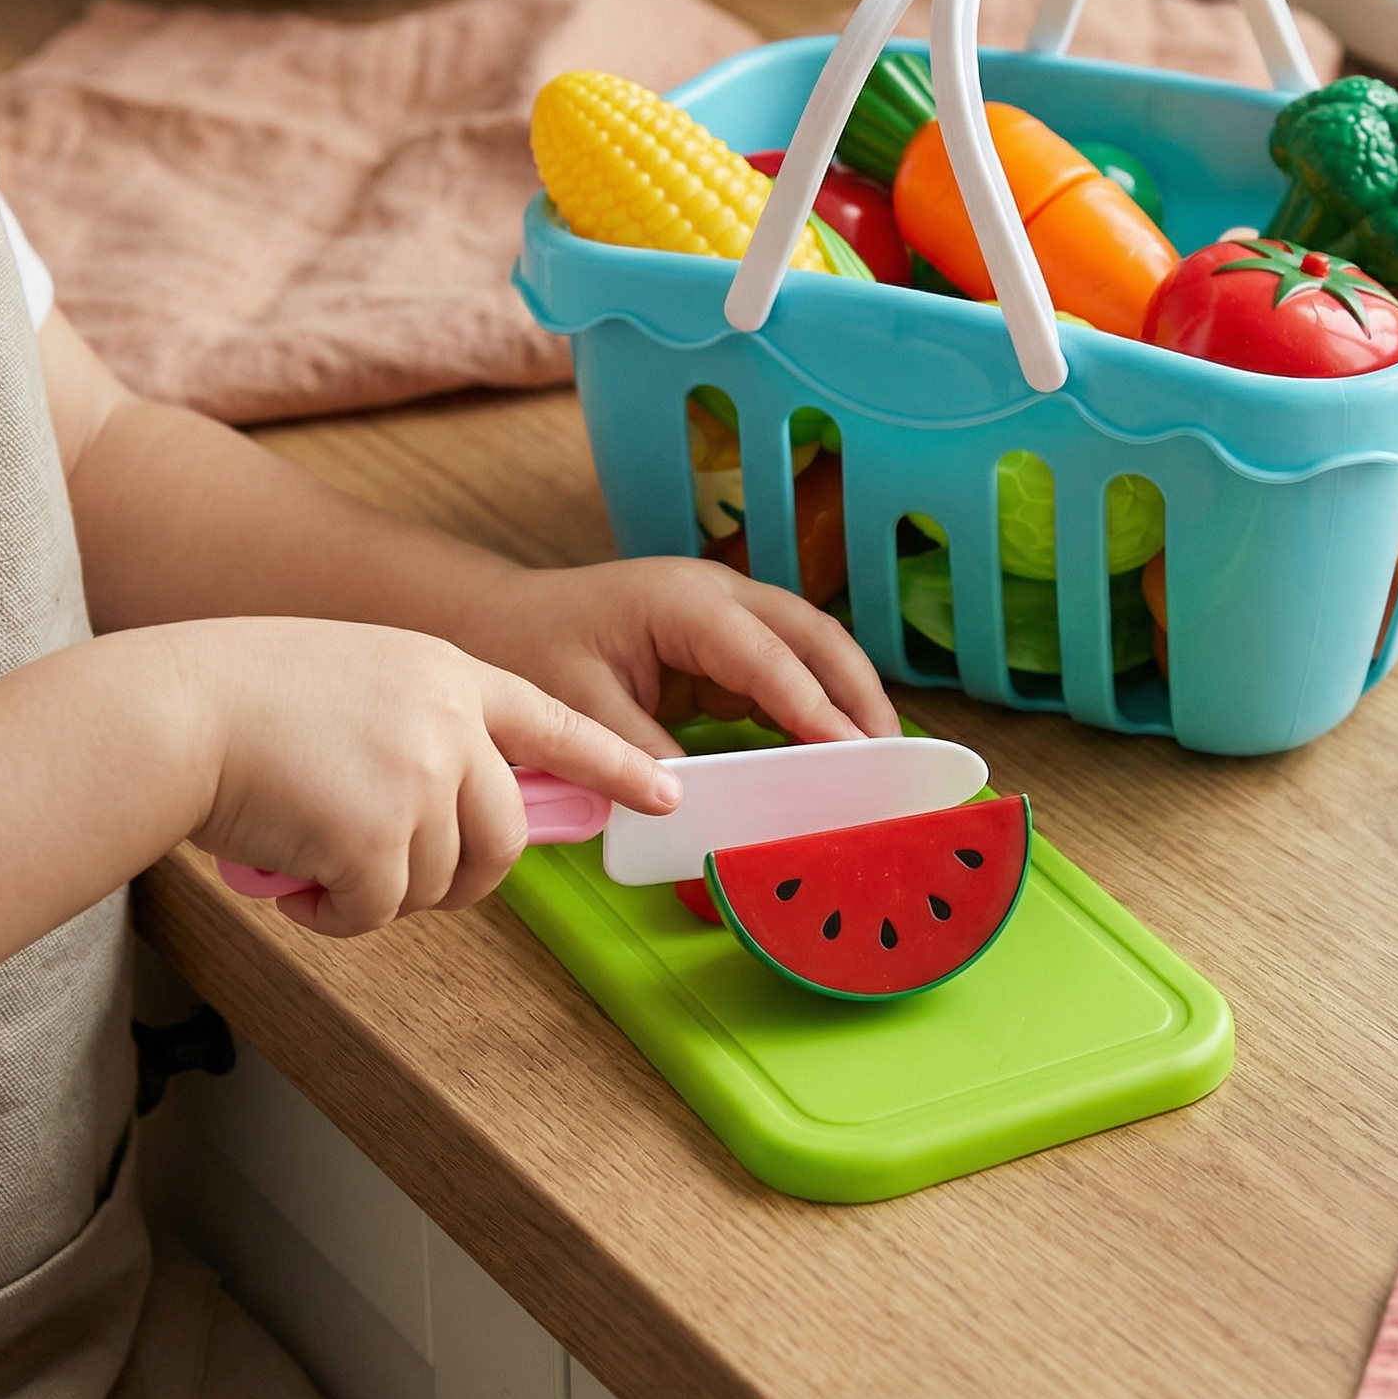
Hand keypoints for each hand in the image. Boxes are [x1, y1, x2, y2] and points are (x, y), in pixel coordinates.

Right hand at [169, 618, 678, 936]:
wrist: (172, 711)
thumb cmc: (240, 701)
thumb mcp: (357, 683)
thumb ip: (422, 733)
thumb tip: (456, 824)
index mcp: (446, 673)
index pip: (555, 721)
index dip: (613, 764)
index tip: (665, 792)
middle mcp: (450, 721)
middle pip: (505, 837)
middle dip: (460, 878)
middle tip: (391, 879)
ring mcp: (421, 776)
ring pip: (442, 883)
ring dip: (379, 893)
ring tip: (313, 855)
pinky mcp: (381, 836)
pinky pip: (381, 913)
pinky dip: (334, 915)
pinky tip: (291, 876)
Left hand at [452, 559, 900, 758]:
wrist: (503, 620)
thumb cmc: (533, 649)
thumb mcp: (577, 705)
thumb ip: (636, 752)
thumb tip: (692, 803)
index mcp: (683, 602)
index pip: (765, 655)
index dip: (812, 706)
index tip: (852, 754)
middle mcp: (718, 595)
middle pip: (813, 636)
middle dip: (857, 693)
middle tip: (894, 758)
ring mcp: (727, 613)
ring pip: (810, 648)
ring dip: (847, 698)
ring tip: (882, 762)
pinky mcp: (725, 642)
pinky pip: (785, 670)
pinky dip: (815, 706)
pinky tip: (835, 754)